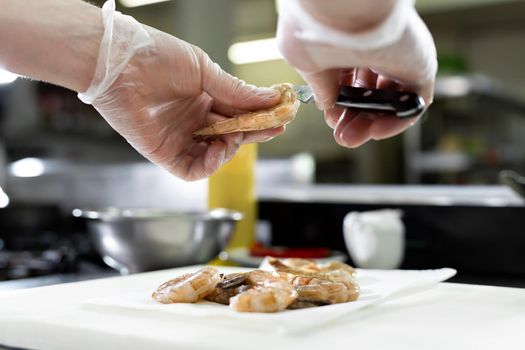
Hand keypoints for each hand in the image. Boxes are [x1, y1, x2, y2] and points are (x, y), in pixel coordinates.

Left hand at [80, 2, 280, 180]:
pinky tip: (219, 149)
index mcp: (204, 97)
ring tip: (236, 134)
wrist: (121, 63)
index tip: (281, 116)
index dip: (260, 116)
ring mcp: (180, 137)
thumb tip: (271, 98)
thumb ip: (236, 91)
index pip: (238, 113)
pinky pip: (192, 169)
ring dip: (231, 148)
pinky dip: (209, 165)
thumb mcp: (204, 71)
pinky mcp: (164, 153)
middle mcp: (194, 119)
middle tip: (275, 129)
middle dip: (254, 133)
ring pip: (215, 154)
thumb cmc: (157, 57)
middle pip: (232, 134)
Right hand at [277, 0, 436, 147]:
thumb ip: (318, 85)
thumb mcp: (306, 61)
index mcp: (347, 45)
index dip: (338, 105)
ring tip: (352, 138)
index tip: (330, 120)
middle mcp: (373, 51)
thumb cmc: (318, 27)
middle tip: (342, 137)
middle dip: (353, 120)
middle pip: (368, 95)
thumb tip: (327, 104)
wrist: (345, 7)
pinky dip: (397, 121)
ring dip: (371, 125)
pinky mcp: (419, 66)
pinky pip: (414, 102)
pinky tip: (376, 130)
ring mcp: (398, 59)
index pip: (346, 82)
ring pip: (390, 102)